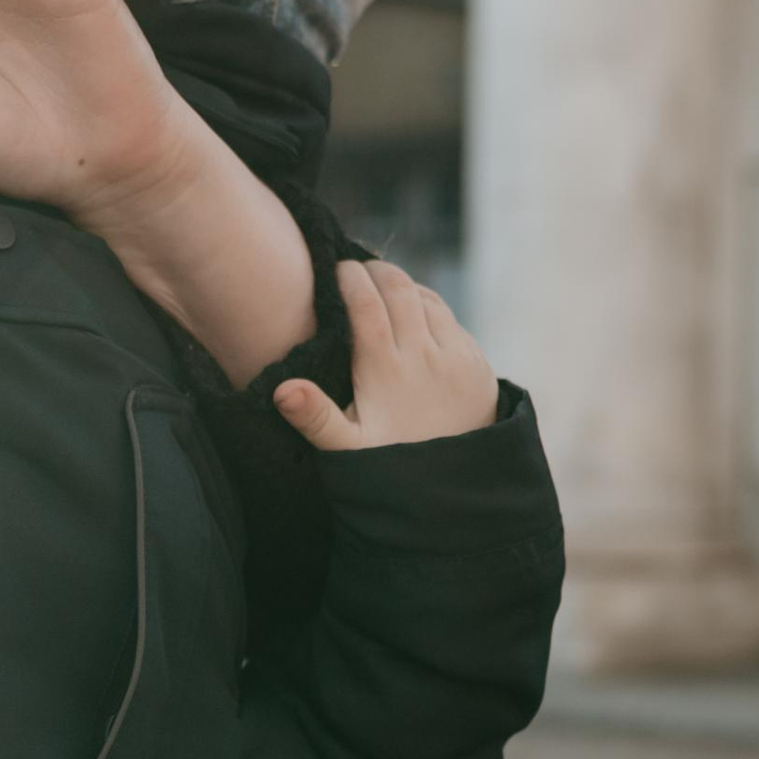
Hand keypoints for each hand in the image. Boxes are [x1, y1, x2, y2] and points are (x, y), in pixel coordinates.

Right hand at [275, 262, 497, 451]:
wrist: (455, 490)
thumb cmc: (391, 467)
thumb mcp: (347, 450)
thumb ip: (314, 416)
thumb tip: (282, 390)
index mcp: (386, 371)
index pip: (366, 304)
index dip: (350, 279)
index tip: (337, 268)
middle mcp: (424, 356)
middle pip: (399, 289)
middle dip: (376, 271)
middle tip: (358, 269)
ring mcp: (454, 356)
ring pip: (426, 298)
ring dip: (403, 285)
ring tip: (381, 284)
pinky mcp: (476, 363)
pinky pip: (449, 317)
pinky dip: (427, 305)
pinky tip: (412, 310)